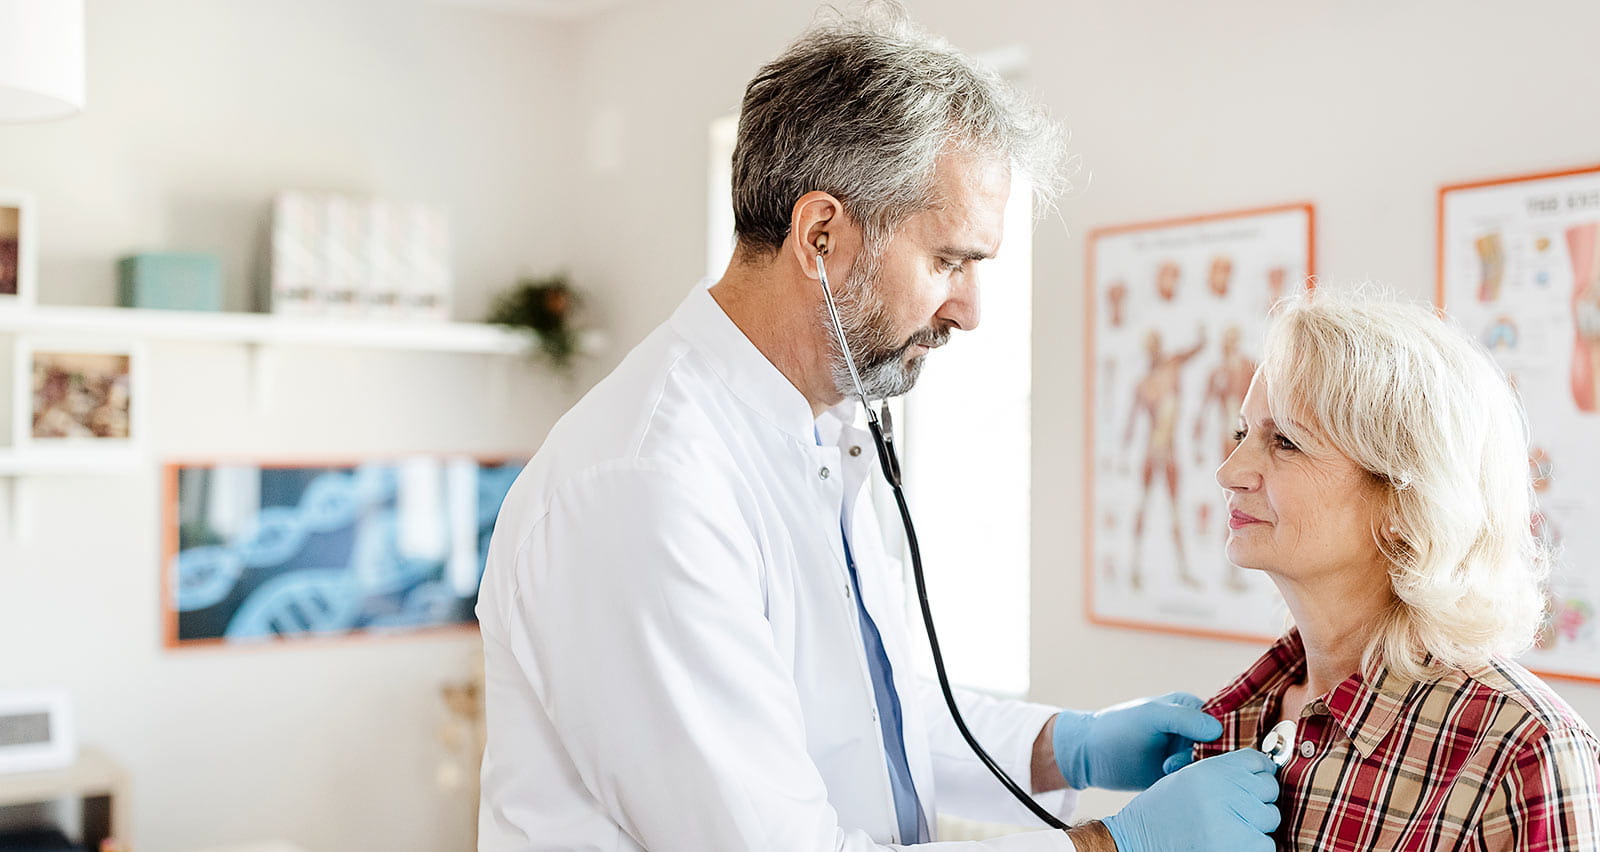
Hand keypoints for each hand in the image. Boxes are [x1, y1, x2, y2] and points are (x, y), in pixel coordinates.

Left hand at [1052, 692, 1222, 790]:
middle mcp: (1191, 732)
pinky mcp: (1176, 776)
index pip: (1223, 721)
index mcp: (1190, 709)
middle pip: (1220, 748)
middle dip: (1207, 757)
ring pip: (1209, 767)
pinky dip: (1188, 783)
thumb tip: (1218, 729)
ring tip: (1166, 767)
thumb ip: (1184, 719)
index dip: (1223, 736)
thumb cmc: (1118, 727)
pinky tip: (1168, 779)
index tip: (1208, 747)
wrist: (1089, 755)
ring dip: (1193, 770)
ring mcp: (1184, 754)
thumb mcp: (1151, 717)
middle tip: (1178, 760)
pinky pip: (1194, 782)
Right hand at [1101, 749, 1279, 851]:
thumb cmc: (1162, 811)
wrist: (1137, 840)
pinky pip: (1266, 845)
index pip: (1257, 761)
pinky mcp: (1240, 846)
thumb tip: (1265, 770)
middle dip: (1256, 800)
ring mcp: (1233, 820)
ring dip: (1255, 825)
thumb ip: (1222, 772)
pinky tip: (1229, 844)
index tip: (1249, 784)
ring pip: (1270, 818)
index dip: (1257, 772)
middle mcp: (1224, 790)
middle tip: (1233, 811)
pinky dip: (1253, 847)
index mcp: (1210, 770)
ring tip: (1227, 829)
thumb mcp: (1187, 779)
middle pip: (1269, 789)